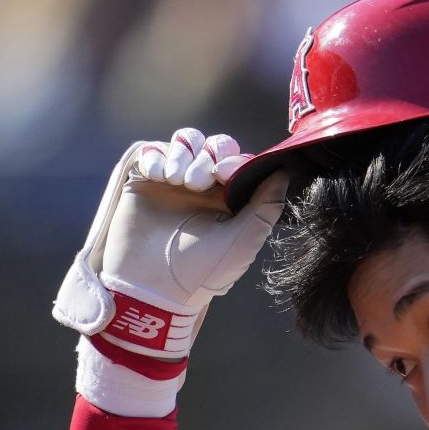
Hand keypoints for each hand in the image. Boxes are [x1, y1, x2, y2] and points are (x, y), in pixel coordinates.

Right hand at [53, 129, 288, 359]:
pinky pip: (152, 151)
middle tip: (198, 182)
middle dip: (207, 157)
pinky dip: (157, 157)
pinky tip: (159, 178)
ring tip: (177, 181)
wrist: (152, 287)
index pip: (237, 160)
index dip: (233, 159)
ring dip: (183, 155)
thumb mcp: (243, 241)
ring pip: (185, 142)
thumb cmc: (202, 272)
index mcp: (229, 200)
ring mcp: (172, 183)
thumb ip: (267, 206)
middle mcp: (203, 188)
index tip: (225, 173)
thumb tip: (284, 171)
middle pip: (212, 146)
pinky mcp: (144, 181)